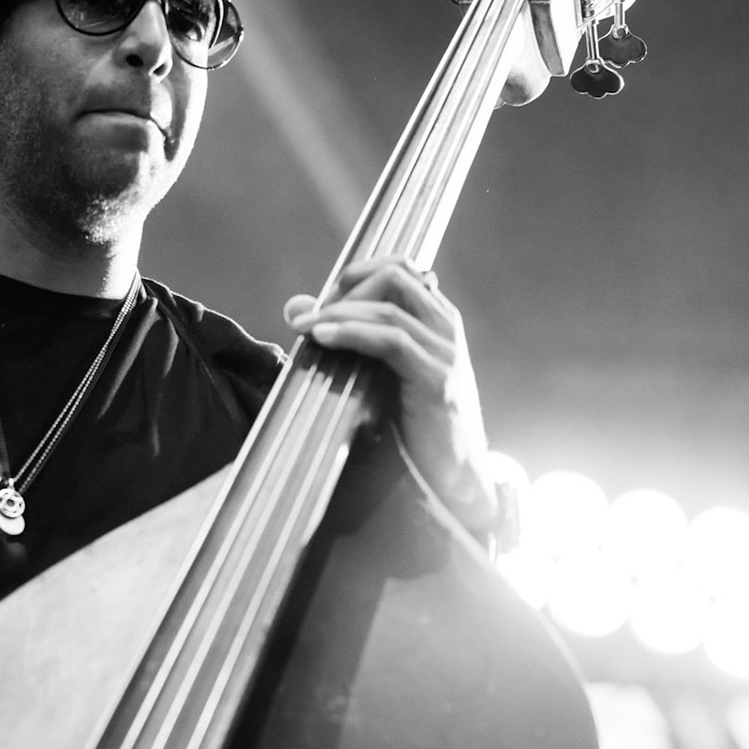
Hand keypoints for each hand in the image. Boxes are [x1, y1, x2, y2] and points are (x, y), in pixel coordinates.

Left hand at [283, 255, 499, 530]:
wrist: (452, 481)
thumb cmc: (412, 428)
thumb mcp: (378, 374)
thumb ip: (346, 338)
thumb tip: (295, 308)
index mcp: (437, 320)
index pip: (400, 268)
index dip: (357, 274)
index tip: (321, 301)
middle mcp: (447, 328)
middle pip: (395, 277)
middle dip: (345, 290)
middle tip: (307, 318)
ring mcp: (446, 352)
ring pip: (389, 306)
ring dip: (338, 313)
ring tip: (304, 328)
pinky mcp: (437, 380)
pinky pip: (392, 340)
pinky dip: (353, 333)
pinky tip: (324, 339)